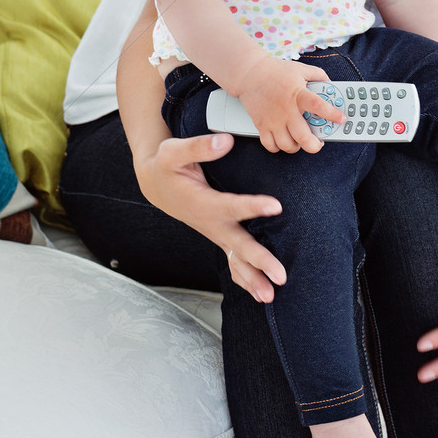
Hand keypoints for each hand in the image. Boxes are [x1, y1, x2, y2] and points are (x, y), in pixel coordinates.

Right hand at [135, 132, 286, 302]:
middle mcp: (210, 222)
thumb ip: (200, 146)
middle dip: (259, 260)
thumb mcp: (174, 151)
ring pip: (235, 260)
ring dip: (252, 278)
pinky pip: (231, 262)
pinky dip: (244, 278)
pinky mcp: (218, 235)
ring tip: (271, 296)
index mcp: (202, 202)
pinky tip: (259, 292)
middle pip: (237, 244)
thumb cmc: (167, 166)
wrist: (156, 184)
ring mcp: (214, 232)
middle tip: (280, 275)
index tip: (276, 206)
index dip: (253, 206)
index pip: (231, 205)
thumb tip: (226, 141)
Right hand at [237, 58, 344, 153]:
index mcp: (298, 94)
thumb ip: (318, 76)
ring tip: (300, 140)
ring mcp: (273, 120)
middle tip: (319, 142)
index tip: (342, 119)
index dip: (333, 115)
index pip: (319, 106)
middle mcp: (286, 110)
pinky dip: (278, 147)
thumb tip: (331, 85)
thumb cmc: (276, 71)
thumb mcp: (301, 69)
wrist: (249, 73)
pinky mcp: (261, 125)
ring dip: (297, 146)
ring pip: (288, 145)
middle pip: (303, 138)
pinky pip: (271, 145)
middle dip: (315, 145)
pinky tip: (284, 140)